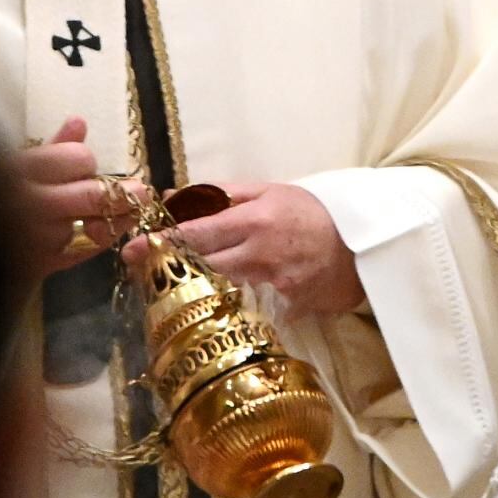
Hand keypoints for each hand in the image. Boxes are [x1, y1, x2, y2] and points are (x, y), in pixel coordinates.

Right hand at [14, 117, 135, 277]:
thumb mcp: (9, 163)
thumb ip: (47, 147)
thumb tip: (80, 121)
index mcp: (19, 169)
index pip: (77, 159)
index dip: (84, 160)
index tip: (81, 163)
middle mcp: (31, 204)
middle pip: (94, 195)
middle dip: (123, 192)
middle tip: (144, 190)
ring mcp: (38, 239)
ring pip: (96, 227)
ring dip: (117, 217)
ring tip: (132, 210)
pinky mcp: (40, 266)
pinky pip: (85, 252)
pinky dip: (102, 240)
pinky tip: (110, 230)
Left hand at [125, 183, 363, 321]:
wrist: (364, 243)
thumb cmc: (312, 210)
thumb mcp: (269, 190)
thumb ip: (222, 192)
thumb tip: (175, 195)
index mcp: (254, 220)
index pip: (198, 233)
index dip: (163, 241)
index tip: (133, 247)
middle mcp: (260, 254)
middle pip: (203, 266)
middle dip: (172, 268)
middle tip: (141, 268)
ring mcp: (275, 284)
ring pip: (223, 288)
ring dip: (200, 285)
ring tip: (179, 281)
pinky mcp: (289, 308)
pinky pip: (254, 307)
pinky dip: (238, 302)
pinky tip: (226, 301)